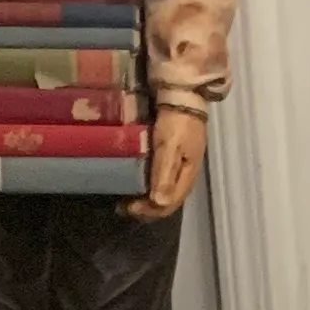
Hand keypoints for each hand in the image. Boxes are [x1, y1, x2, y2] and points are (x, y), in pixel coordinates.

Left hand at [130, 100, 208, 218]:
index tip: (127, 208)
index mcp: (186, 178)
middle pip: (166, 203)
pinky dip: (148, 188)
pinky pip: (161, 181)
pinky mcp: (173, 158)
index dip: (148, 211)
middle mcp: (185, 177)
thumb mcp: (168, 148)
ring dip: (146, 200)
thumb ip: (164, 175)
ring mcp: (180, 167)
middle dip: (146, 209)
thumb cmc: (176, 123)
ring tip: (127, 199)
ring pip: (163, 193)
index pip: (168, 206)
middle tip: (123, 207)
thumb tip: (158, 204)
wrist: (184, 97)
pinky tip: (137, 183)